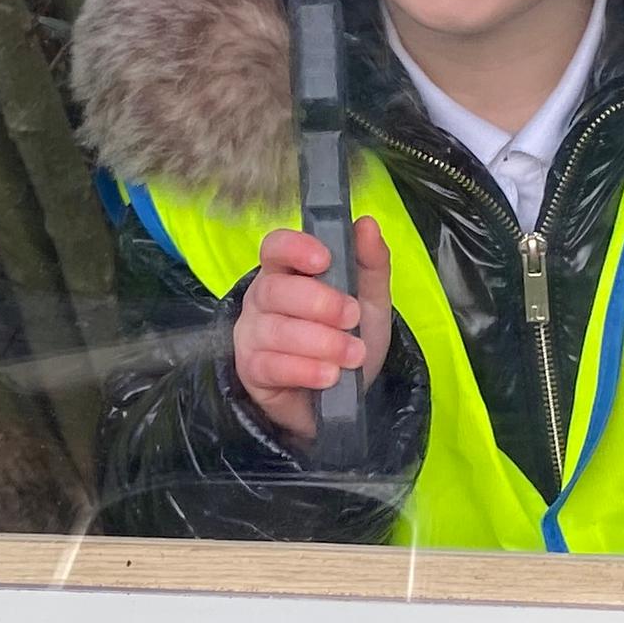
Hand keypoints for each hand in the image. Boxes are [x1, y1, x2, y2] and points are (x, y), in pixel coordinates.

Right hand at [234, 218, 391, 443]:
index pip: (275, 246)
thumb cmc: (348, 337)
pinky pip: (271, 365)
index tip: (324, 260)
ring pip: (275, 330)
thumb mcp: (370, 300)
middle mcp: (262, 298)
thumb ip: (371, 263)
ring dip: (320, 342)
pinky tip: (330, 376)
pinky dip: (305, 369)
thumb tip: (367, 224)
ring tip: (354, 354)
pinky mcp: (253, 370)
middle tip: (353, 318)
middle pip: (275, 289)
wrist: (343, 398)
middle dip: (319, 303)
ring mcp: (253, 334)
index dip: (295, 248)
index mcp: (287, 271)